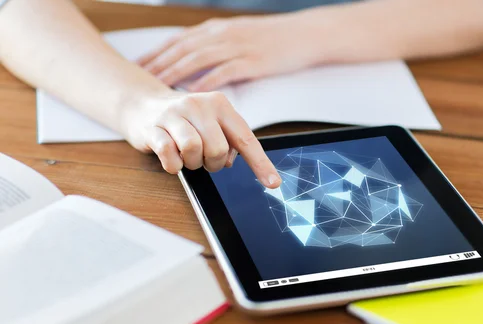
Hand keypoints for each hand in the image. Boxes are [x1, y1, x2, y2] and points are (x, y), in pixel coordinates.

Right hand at [123, 88, 280, 187]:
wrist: (143, 104)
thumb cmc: (186, 119)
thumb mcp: (212, 122)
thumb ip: (228, 140)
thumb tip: (230, 160)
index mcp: (220, 104)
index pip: (245, 138)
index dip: (260, 163)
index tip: (273, 183)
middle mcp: (198, 105)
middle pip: (218, 148)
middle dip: (213, 163)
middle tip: (204, 159)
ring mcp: (173, 114)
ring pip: (194, 149)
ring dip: (193, 163)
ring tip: (188, 156)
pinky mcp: (152, 127)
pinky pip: (169, 155)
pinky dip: (174, 165)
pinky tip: (172, 157)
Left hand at [138, 14, 325, 90]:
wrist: (304, 34)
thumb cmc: (272, 39)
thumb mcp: (238, 36)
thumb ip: (215, 47)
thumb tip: (195, 63)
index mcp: (216, 30)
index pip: (178, 41)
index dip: (156, 53)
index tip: (138, 66)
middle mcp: (221, 35)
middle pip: (181, 50)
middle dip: (158, 64)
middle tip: (137, 80)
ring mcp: (236, 47)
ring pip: (197, 59)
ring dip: (175, 74)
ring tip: (158, 89)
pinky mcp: (251, 61)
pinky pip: (223, 72)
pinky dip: (206, 82)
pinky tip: (193, 94)